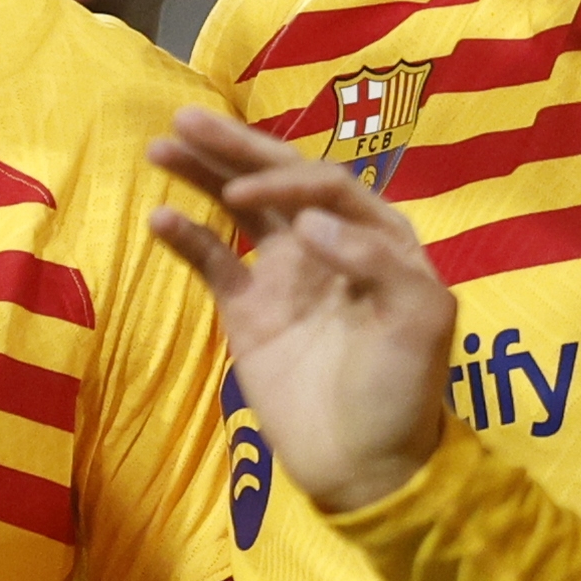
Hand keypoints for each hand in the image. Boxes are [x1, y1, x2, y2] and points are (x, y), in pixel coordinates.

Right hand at [148, 106, 454, 513]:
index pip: (328, 185)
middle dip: (234, 146)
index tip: (247, 191)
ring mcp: (286, 273)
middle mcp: (330, 242)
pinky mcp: (249, 308)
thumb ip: (377, 260)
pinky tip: (160, 217)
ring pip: (241, 208)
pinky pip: (214, 259)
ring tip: (162, 145)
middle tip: (185, 116)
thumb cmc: (403, 392)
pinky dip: (188, 236)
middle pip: (279, 178)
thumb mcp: (420, 321)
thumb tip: (307, 219)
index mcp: (378, 237)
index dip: (288, 177)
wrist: (365, 465)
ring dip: (204, 175)